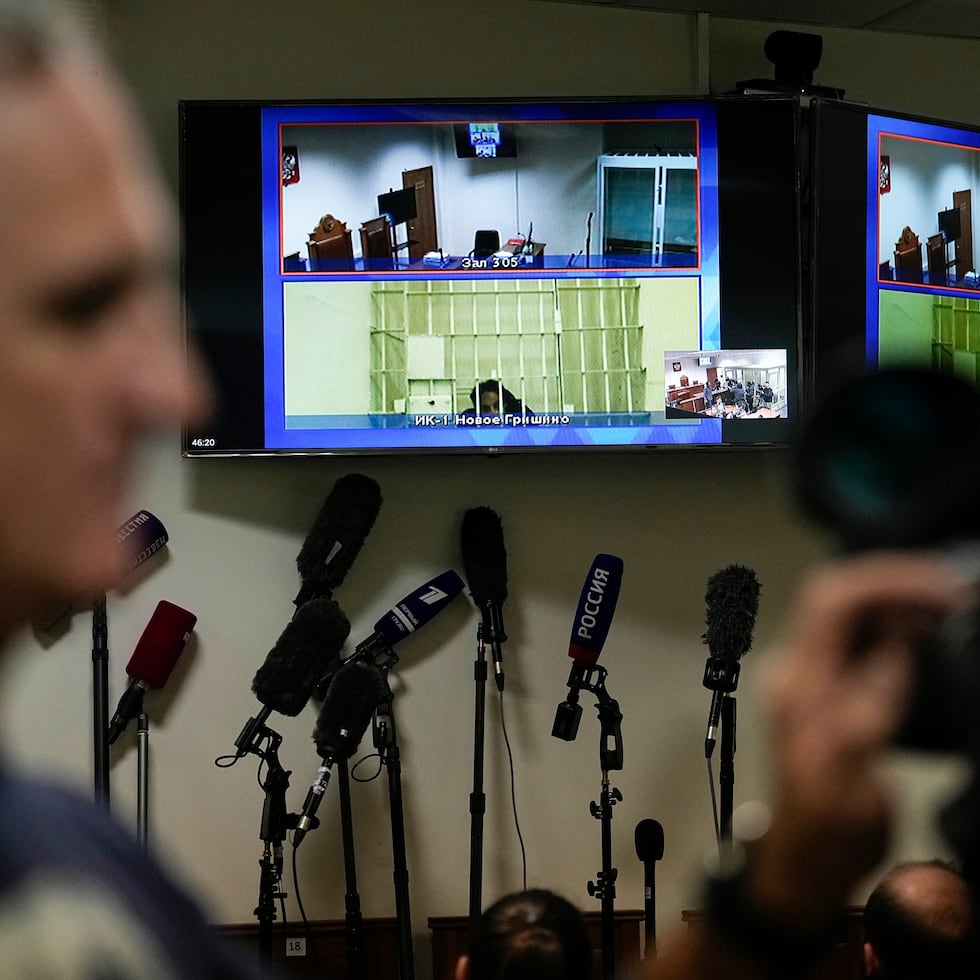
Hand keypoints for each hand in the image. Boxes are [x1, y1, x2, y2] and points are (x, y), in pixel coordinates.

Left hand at [747, 551, 975, 927]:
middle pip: (841, 595)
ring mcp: (814, 674)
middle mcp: (799, 668)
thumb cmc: (824, 829)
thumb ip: (862, 720)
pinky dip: (901, 621)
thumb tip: (892, 659)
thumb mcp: (845, 785)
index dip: (885, 581)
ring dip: (901, 597)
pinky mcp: (834, 686)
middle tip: (956, 591)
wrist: (807, 858)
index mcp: (798, 684)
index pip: (830, 603)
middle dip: (897, 581)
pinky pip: (864, 635)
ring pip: (853, 610)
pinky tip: (934, 629)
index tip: (941, 589)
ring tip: (954, 602)